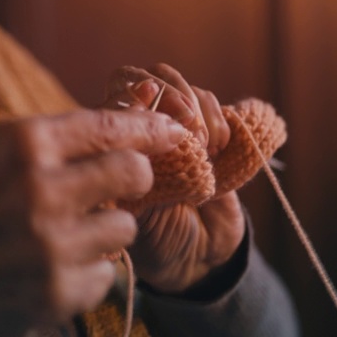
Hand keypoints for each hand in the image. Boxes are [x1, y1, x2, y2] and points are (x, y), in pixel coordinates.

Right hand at [0, 109, 188, 336]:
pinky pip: (106, 274)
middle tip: (118, 185)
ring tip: (69, 234)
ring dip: (107, 231)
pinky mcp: (59, 291)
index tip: (174, 130)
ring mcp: (51, 244)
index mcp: (24, 145)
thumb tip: (131, 118)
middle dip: (133, 178)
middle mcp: (40, 190)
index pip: (109, 127)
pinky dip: (87, 272)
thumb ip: (57, 140)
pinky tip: (52, 268)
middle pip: (133, 173)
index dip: (151, 127)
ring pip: (126, 228)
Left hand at [102, 64, 246, 293]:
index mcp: (116, 140)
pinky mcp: (212, 135)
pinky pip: (214, 105)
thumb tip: (139, 109)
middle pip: (152, 76)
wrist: (196, 260)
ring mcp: (180, 128)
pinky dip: (220, 118)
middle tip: (187, 126)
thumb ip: (130, 163)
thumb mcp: (133, 205)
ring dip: (199, 110)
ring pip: (185, 88)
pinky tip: (221, 146)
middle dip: (172, 95)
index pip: (120, 86)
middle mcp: (145, 127)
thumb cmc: (153, 238)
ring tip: (206, 146)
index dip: (139, 89)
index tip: (153, 104)